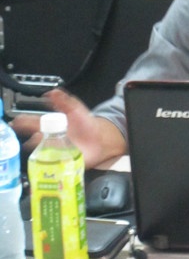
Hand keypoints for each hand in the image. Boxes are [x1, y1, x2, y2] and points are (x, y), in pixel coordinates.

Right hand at [11, 89, 125, 168]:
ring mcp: (55, 152)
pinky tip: (50, 163)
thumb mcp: (76, 110)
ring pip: (40, 154)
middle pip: (33, 141)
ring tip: (40, 152)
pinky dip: (49, 166)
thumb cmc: (86, 124)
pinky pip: (52, 166)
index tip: (17, 122)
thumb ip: (64, 101)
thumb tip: (52, 92)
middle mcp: (49, 140)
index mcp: (51, 126)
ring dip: (39, 153)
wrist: (101, 139)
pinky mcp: (62, 163)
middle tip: (28, 140)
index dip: (23, 122)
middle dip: (28, 141)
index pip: (32, 124)